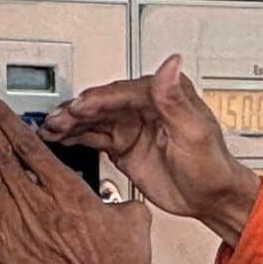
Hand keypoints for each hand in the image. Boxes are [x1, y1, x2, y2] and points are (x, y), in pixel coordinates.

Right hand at [44, 55, 262, 242]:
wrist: (213, 199)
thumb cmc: (212, 167)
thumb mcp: (195, 132)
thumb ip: (176, 100)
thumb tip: (171, 63)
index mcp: (163, 95)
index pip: (122, 93)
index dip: (98, 100)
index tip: (79, 107)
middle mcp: (145, 106)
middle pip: (102, 103)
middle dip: (76, 111)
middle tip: (55, 119)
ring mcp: (131, 126)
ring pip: (93, 119)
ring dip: (70, 122)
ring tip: (49, 129)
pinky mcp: (123, 145)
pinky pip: (93, 136)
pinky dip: (74, 137)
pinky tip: (58, 138)